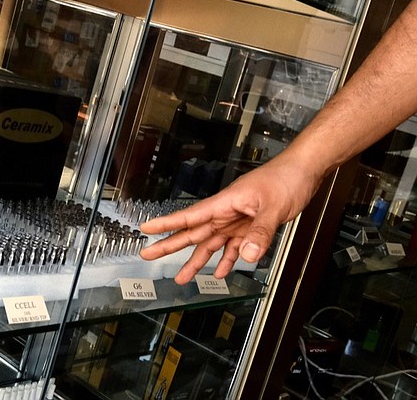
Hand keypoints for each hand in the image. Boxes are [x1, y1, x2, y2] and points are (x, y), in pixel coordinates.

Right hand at [139, 155, 321, 283]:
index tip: (146, 228)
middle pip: (193, 232)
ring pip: (211, 244)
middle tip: (149, 254)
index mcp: (225, 204)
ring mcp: (237, 221)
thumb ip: (259, 231)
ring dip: (197, 260)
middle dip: (170, 245)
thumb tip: (247, 254)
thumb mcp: (273, 207)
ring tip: (182, 276)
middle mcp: (226, 213)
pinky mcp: (250, 227)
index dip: (166, 223)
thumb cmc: (286, 179)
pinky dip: (227, 260)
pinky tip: (222, 271)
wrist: (304, 172)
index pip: (189, 216)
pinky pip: (233, 247)